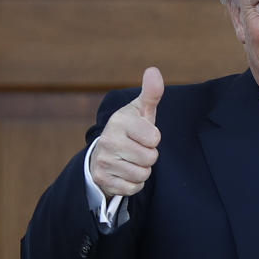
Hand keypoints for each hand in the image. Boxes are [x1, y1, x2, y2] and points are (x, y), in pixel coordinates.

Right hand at [90, 66, 163, 198]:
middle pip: (150, 158)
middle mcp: (108, 141)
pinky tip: (124, 172)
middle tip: (136, 149)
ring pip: (142, 174)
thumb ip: (151, 93)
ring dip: (142, 170)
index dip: (153, 139)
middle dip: (148, 156)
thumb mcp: (140, 111)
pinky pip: (133, 188)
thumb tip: (154, 71)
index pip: (154, 138)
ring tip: (130, 160)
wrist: (104, 153)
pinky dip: (133, 183)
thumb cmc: (130, 130)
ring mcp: (104, 161)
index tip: (143, 135)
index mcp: (119, 121)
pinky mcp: (103, 180)